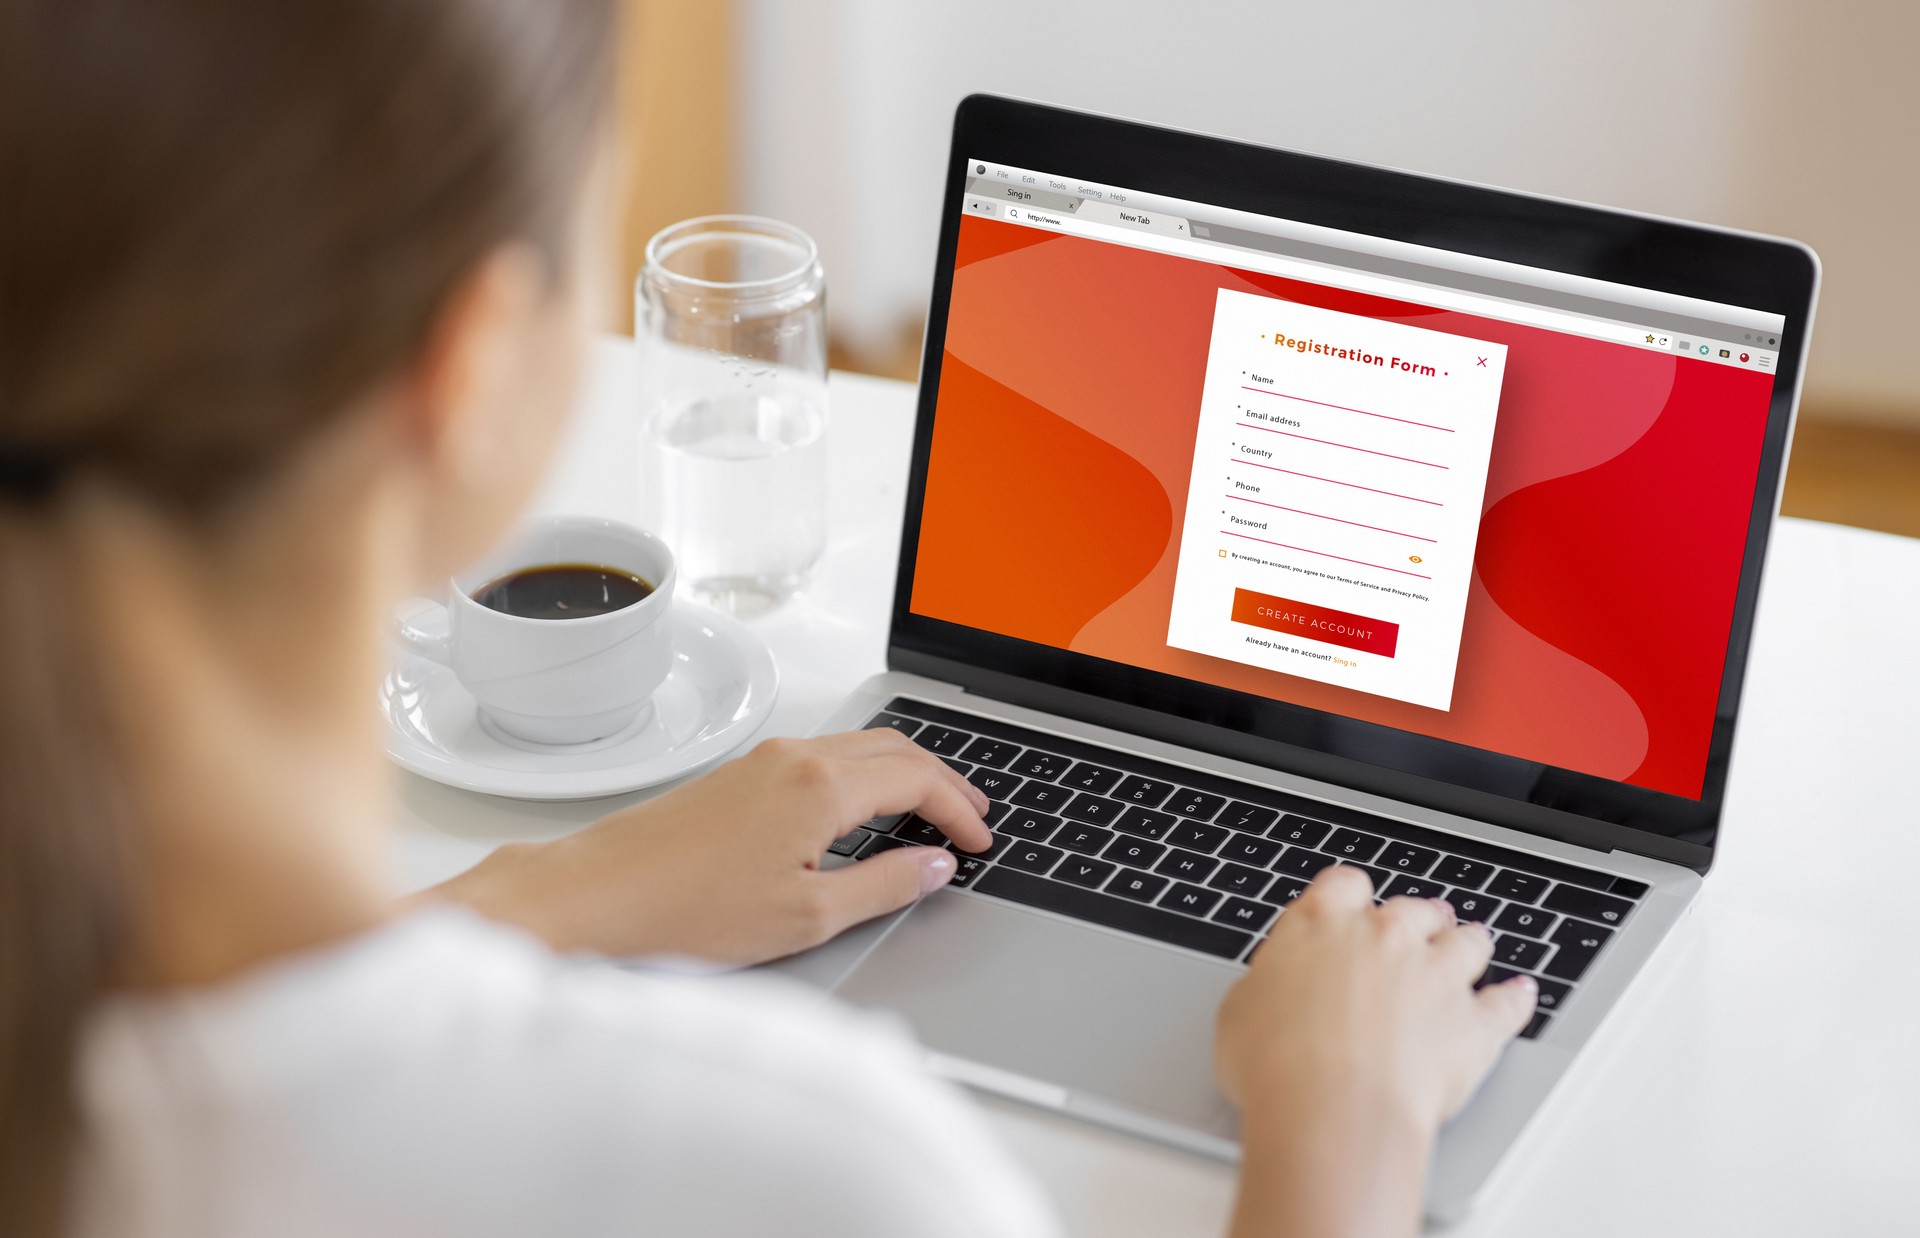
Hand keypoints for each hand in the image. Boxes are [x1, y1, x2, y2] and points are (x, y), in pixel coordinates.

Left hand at [431, 729, 992, 965]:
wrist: (593, 897)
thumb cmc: (686, 912)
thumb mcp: (807, 917)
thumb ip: (884, 886)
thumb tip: (934, 867)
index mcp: (820, 786)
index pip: (919, 779)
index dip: (961, 809)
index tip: (982, 841)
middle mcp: (794, 757)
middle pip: (894, 748)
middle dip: (943, 779)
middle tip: (973, 815)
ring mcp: (761, 761)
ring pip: (857, 746)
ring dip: (903, 772)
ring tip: (929, 810)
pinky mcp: (736, 775)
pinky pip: (822, 757)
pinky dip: (862, 775)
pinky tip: (862, 812)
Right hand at [1215, 866, 1535, 1237]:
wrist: (1332, 1112)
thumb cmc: (1277, 1068)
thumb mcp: (1239, 1014)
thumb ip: (1267, 986)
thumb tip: (1269, 991)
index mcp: (1322, 924)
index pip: (1344, 885)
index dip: (1352, 896)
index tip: (1354, 905)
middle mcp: (1385, 937)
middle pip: (1415, 908)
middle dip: (1419, 918)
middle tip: (1419, 927)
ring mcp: (1437, 976)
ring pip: (1468, 941)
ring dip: (1468, 944)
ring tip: (1471, 947)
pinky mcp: (1475, 1024)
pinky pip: (1508, 1002)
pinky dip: (1515, 998)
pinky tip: (1520, 993)